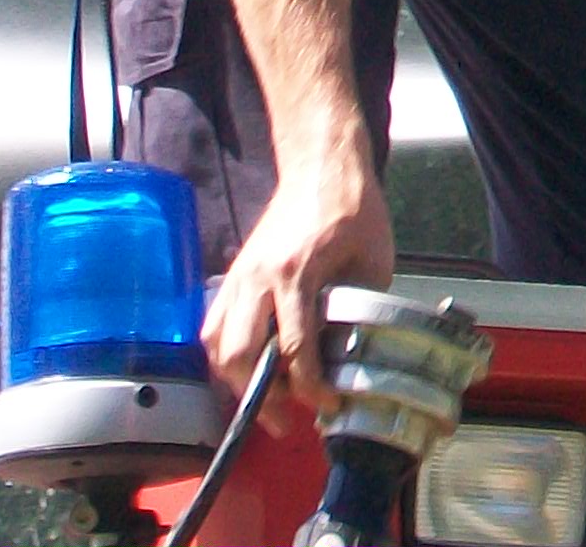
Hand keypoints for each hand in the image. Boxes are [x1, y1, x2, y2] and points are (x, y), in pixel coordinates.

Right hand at [202, 165, 393, 429]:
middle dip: (259, 397)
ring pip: (215, 344)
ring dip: (233, 381)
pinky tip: (245, 371)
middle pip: (239, 354)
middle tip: (283, 421)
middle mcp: (258, 278)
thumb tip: (349, 353)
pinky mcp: (232, 274)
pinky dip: (223, 356)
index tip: (326, 404)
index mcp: (297, 272)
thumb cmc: (353, 208)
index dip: (309, 385)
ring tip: (262, 403)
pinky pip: (212, 325)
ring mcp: (239, 275)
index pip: (294, 346)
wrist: (322, 165)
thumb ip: (359, 308)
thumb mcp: (373, 260)